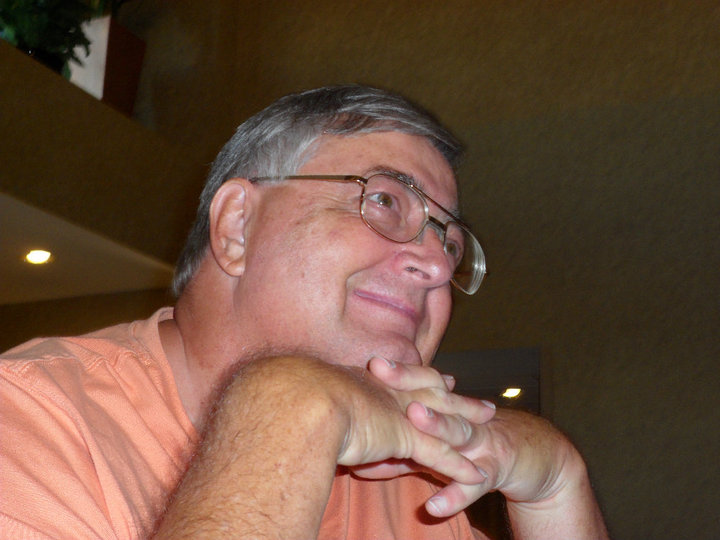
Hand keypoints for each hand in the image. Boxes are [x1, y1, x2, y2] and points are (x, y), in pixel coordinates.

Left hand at [368, 358, 608, 538]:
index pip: (422, 385)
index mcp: (450, 409)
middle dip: (407, 382)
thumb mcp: (445, 445)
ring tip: (414, 416)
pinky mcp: (494, 471)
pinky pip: (472, 486)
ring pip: (456, 431)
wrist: (540, 457)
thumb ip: (407, 452)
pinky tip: (434, 506)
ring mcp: (480, 442)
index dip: (400, 373)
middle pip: (434, 396)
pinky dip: (454, 496)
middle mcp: (463, 419)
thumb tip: (363, 460)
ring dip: (436, 424)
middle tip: (380, 370)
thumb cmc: (479, 450)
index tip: (372, 361)